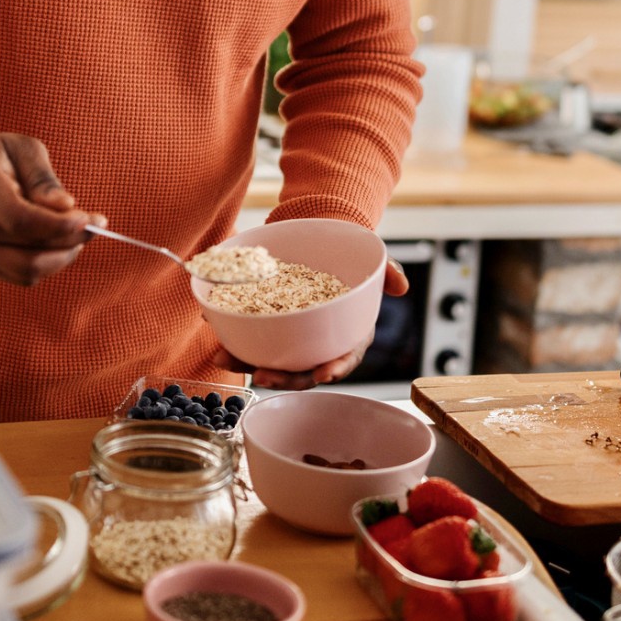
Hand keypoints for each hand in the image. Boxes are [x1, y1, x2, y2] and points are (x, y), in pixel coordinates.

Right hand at [0, 132, 104, 285]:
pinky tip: (58, 242)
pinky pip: (23, 276)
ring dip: (63, 256)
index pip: (22, 221)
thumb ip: (43, 178)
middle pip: (31, 251)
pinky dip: (48, 263)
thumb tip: (67, 206)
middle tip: (95, 224)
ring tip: (77, 233)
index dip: (60, 226)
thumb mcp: (20, 148)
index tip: (91, 219)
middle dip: (72, 241)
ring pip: (30, 270)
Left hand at [211, 256, 408, 389]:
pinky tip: (218, 343)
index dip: (336, 369)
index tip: (324, 374)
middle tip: (264, 376)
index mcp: (349, 334)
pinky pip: (254, 343)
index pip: (345, 358)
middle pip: (303, 370)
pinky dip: (235, 346)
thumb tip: (402, 283)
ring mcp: (294, 339)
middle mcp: (320, 343)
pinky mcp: (271, 329)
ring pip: (274, 362)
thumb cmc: (349, 258)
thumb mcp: (371, 262)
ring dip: (250, 367)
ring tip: (227, 361)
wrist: (319, 242)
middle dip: (284, 378)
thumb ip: (388, 271)